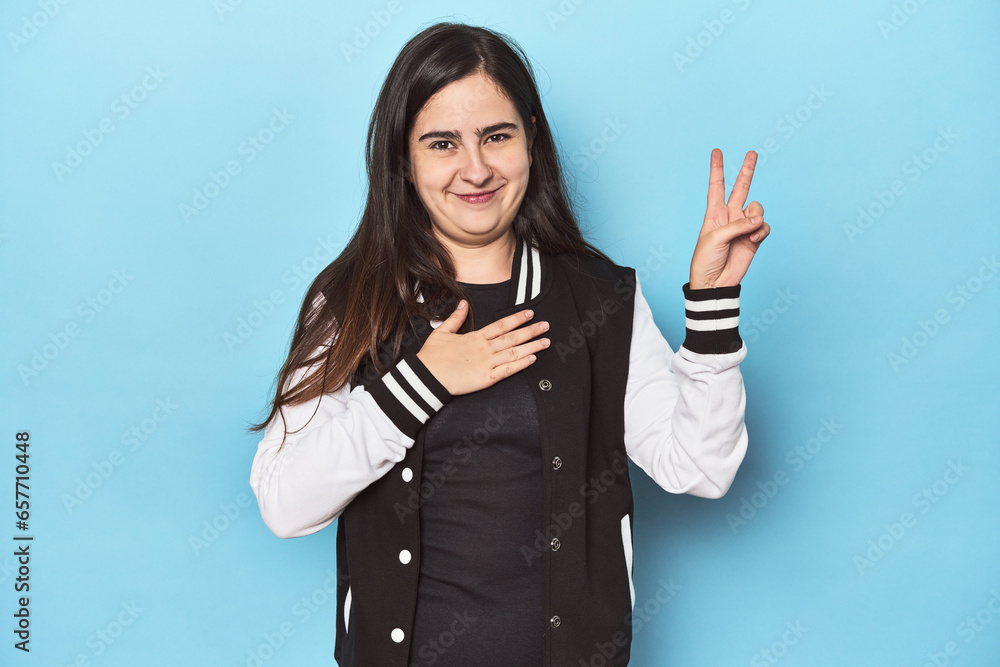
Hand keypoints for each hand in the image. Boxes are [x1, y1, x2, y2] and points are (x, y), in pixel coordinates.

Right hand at [416, 301, 549, 395]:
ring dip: (532, 346)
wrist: (427, 377)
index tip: (529, 314)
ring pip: (514, 352)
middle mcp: (484, 348)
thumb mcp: (442, 331)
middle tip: (546, 326)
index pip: (501, 325)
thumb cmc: (432, 356)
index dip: (517, 319)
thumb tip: (463, 304)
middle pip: (513, 337)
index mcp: (475, 337)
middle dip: (531, 331)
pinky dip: (521, 364)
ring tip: (545, 342)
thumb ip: (455, 318)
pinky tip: (532, 359)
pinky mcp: (486, 378)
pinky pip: (508, 371)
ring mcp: (487, 363)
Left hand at [689, 149, 770, 288]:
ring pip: (757, 209)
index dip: (717, 169)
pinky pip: (763, 226)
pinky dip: (760, 231)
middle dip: (747, 170)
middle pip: (740, 188)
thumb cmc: (706, 260)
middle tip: (752, 153)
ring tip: (749, 232)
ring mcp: (743, 227)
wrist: (715, 282)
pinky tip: (753, 239)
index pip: (716, 186)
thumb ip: (737, 225)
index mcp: (714, 213)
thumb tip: (758, 220)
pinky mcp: (754, 238)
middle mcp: (730, 216)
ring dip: (755, 218)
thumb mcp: (715, 238)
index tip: (716, 151)